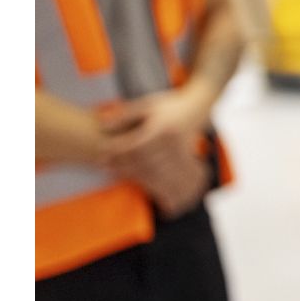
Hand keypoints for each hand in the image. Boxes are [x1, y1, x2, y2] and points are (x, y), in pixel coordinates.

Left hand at [103, 91, 211, 215]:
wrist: (198, 107)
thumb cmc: (169, 105)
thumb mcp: (148, 104)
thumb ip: (125, 114)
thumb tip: (102, 123)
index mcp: (162, 128)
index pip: (135, 145)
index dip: (117, 152)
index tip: (101, 156)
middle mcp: (172, 143)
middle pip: (144, 161)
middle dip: (123, 166)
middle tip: (104, 167)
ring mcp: (182, 153)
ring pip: (157, 173)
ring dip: (138, 179)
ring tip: (121, 179)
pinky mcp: (187, 161)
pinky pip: (174, 179)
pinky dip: (163, 190)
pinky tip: (154, 196)